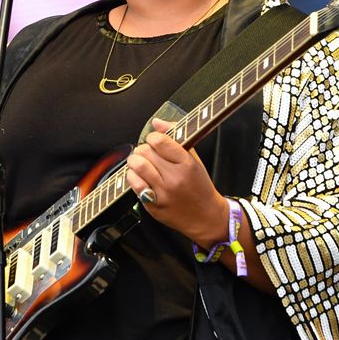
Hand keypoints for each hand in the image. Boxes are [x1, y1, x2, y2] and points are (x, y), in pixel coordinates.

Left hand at [125, 118, 226, 246]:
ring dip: (134, 161)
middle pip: (145, 152)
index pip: (160, 141)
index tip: (154, 141)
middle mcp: (175, 178)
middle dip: (143, 149)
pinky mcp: (153, 206)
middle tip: (147, 153)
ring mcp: (163, 193)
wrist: (206, 217)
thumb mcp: (194, 159)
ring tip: (140, 163)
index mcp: (187, 164)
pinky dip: (133, 177)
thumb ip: (176, 138)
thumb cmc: (199, 186)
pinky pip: (134, 185)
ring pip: (137, 166)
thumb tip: (157, 122)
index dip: (153, 138)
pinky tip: (139, 176)